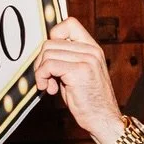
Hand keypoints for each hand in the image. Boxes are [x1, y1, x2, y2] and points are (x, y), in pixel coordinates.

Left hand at [32, 17, 123, 143]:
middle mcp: (91, 50)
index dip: (54, 36)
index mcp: (93, 48)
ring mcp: (87, 59)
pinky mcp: (79, 71)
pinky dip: (42, 77)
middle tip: (46, 78)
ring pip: (47, 53)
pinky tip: (49, 89)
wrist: (103, 119)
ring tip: (49, 85)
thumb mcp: (78, 73)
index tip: (52, 57)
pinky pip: (48, 66)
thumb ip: (66, 58)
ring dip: (40, 71)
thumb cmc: (88, 100)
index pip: (69, 24)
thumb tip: (43, 51)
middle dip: (41, 61)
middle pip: (50, 42)